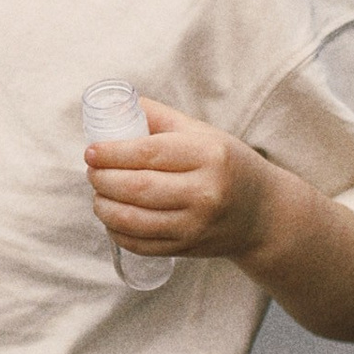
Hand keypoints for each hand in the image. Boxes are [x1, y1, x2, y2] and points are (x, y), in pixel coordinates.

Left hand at [85, 95, 280, 265]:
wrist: (262, 213)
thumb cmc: (226, 165)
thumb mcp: (203, 133)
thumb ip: (160, 118)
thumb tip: (116, 104)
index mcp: (209, 155)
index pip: (149, 153)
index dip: (112, 153)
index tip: (91, 151)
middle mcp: (205, 192)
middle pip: (137, 187)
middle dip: (103, 179)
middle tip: (92, 171)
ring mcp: (196, 224)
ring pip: (134, 219)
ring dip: (104, 207)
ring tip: (98, 194)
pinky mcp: (187, 249)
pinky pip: (140, 244)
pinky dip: (117, 231)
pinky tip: (112, 217)